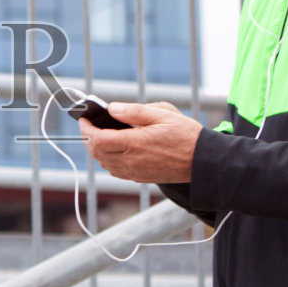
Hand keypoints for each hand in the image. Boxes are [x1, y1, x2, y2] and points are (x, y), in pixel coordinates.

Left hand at [78, 101, 201, 183]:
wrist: (203, 161)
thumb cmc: (186, 136)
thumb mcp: (163, 114)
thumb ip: (134, 111)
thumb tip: (112, 108)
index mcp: (135, 143)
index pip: (98, 139)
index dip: (86, 129)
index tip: (84, 119)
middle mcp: (131, 161)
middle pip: (97, 152)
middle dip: (89, 138)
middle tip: (91, 125)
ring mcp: (135, 172)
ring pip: (104, 163)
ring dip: (98, 150)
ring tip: (102, 135)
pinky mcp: (140, 178)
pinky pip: (116, 171)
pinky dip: (109, 160)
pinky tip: (116, 149)